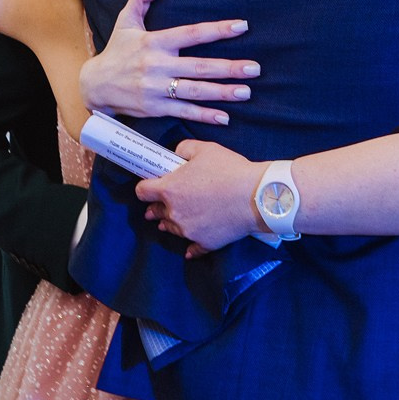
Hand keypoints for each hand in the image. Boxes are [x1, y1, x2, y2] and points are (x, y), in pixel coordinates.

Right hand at [81, 0, 259, 125]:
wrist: (94, 86)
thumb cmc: (116, 51)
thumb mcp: (126, 21)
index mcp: (155, 42)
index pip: (192, 34)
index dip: (218, 30)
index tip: (242, 26)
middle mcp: (157, 65)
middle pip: (199, 66)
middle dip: (229, 68)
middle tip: (255, 68)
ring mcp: (156, 89)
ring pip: (195, 91)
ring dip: (222, 93)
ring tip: (247, 92)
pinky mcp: (154, 108)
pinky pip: (183, 112)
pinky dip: (204, 115)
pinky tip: (224, 117)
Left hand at [136, 140, 267, 254]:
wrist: (256, 196)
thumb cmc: (230, 170)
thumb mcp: (204, 149)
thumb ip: (183, 149)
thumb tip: (177, 155)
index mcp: (169, 189)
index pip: (142, 191)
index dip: (145, 187)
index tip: (150, 185)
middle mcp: (174, 213)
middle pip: (155, 212)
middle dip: (157, 206)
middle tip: (160, 204)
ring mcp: (188, 231)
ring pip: (171, 229)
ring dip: (172, 223)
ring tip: (178, 219)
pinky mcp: (204, 243)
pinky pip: (192, 249)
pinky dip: (191, 247)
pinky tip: (190, 250)